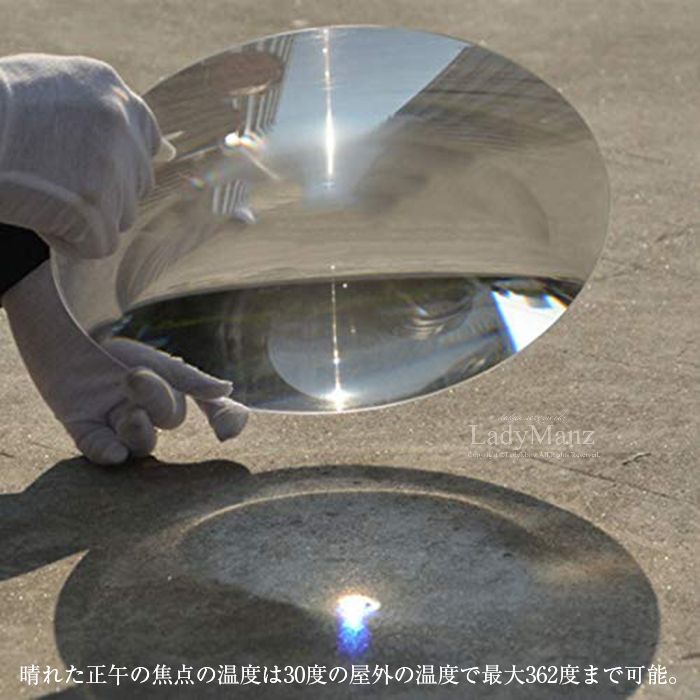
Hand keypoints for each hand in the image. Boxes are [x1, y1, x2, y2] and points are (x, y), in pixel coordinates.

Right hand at [0, 54, 168, 258]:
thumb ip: (102, 112)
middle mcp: (120, 125)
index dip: (123, 162)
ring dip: (87, 218)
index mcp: (110, 90)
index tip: (95, 171)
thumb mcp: (51, 86)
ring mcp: (112, 167)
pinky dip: (71, 241)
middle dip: (104, 191)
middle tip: (54, 182)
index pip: (147, 138)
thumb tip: (170, 154)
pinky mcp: (96, 207)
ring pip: (121, 216)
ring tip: (41, 196)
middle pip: (136, 183)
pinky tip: (39, 218)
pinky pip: (100, 244)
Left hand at [2, 261, 247, 464]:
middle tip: (134, 378)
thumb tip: (227, 389)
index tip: (224, 432)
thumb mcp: (158, 361)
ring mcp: (118, 425)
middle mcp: (152, 414)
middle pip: (170, 419)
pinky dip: (107, 453)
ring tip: (128, 413)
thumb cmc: (114, 351)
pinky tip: (114, 454)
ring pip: (141, 444)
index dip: (225, 419)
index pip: (212, 411)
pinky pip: (100, 450)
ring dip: (138, 431)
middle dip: (158, 400)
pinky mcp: (86, 430)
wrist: (65, 336)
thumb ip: (191, 378)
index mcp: (174, 394)